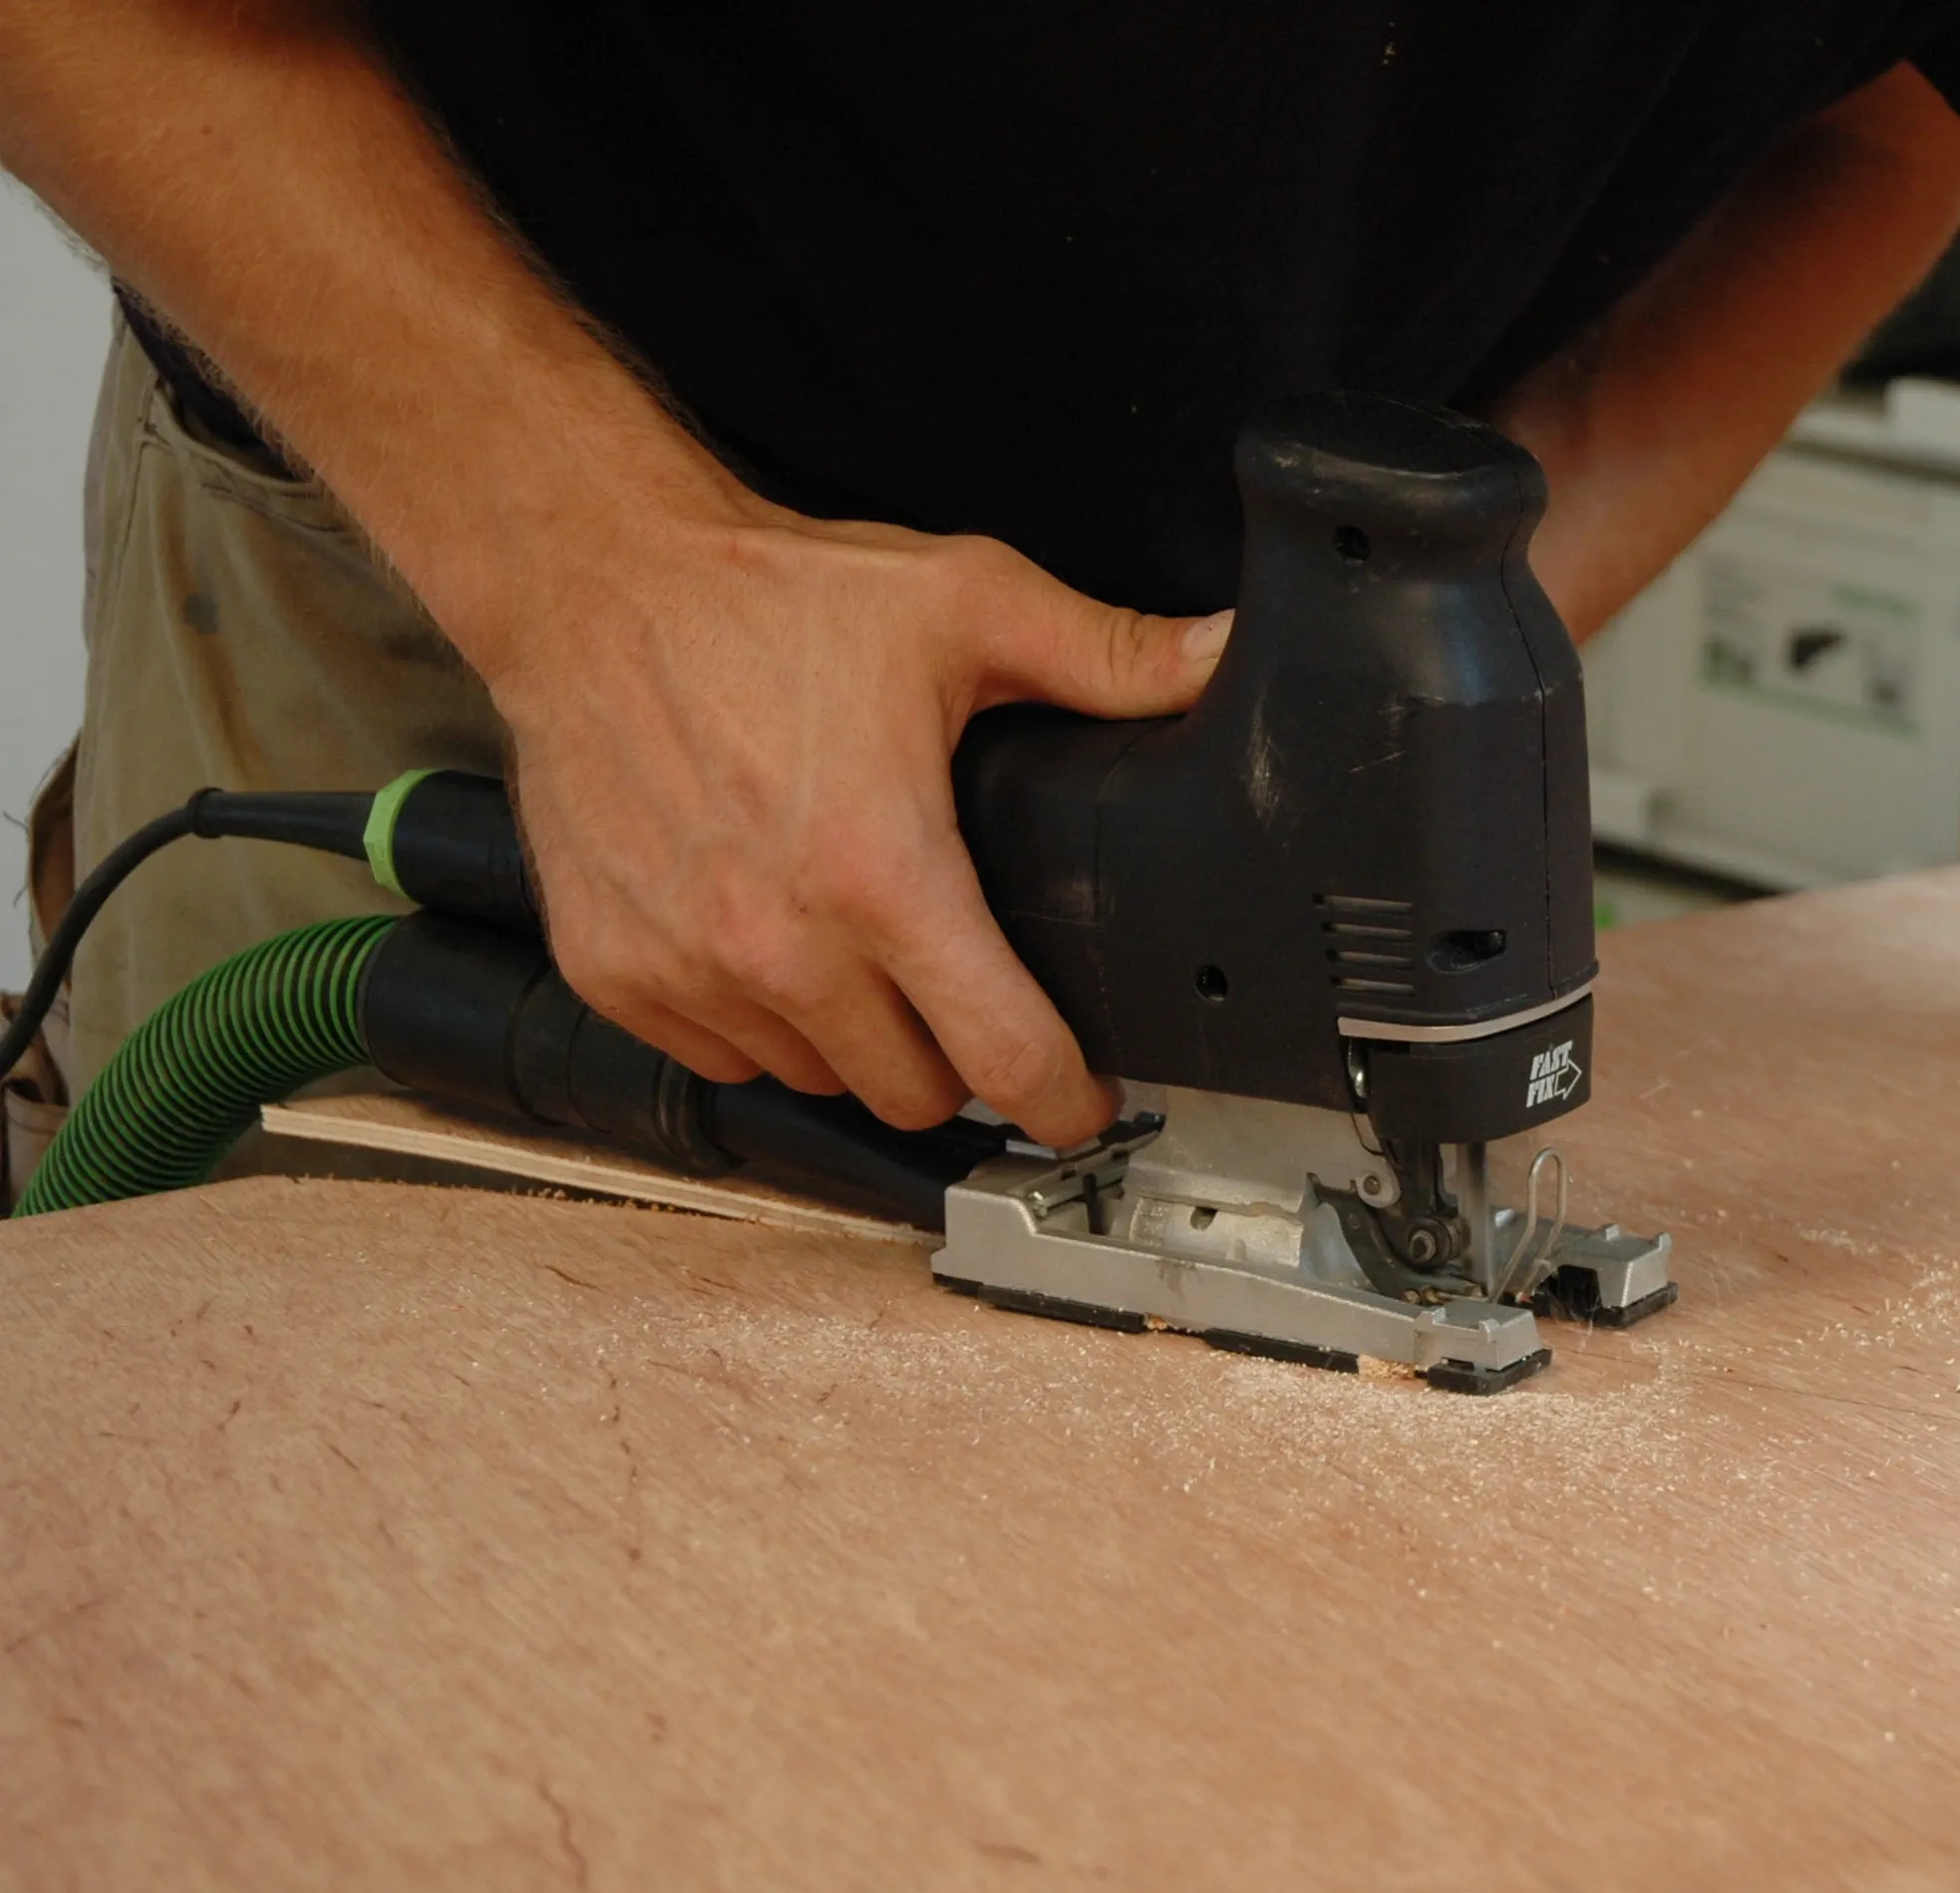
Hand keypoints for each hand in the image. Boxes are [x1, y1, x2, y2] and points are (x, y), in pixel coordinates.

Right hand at [476, 494, 1227, 1143]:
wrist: (592, 580)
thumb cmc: (767, 596)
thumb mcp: (968, 605)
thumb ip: (1108, 655)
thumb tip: (1223, 658)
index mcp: (883, 873)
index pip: (1004, 1059)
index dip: (1066, 1101)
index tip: (1085, 1103)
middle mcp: (780, 942)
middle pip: (917, 1095)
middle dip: (961, 1063)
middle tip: (971, 995)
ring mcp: (689, 968)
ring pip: (818, 1081)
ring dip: (856, 1044)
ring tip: (866, 953)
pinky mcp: (615, 971)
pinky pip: (721, 1059)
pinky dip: (760, 1026)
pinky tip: (775, 946)